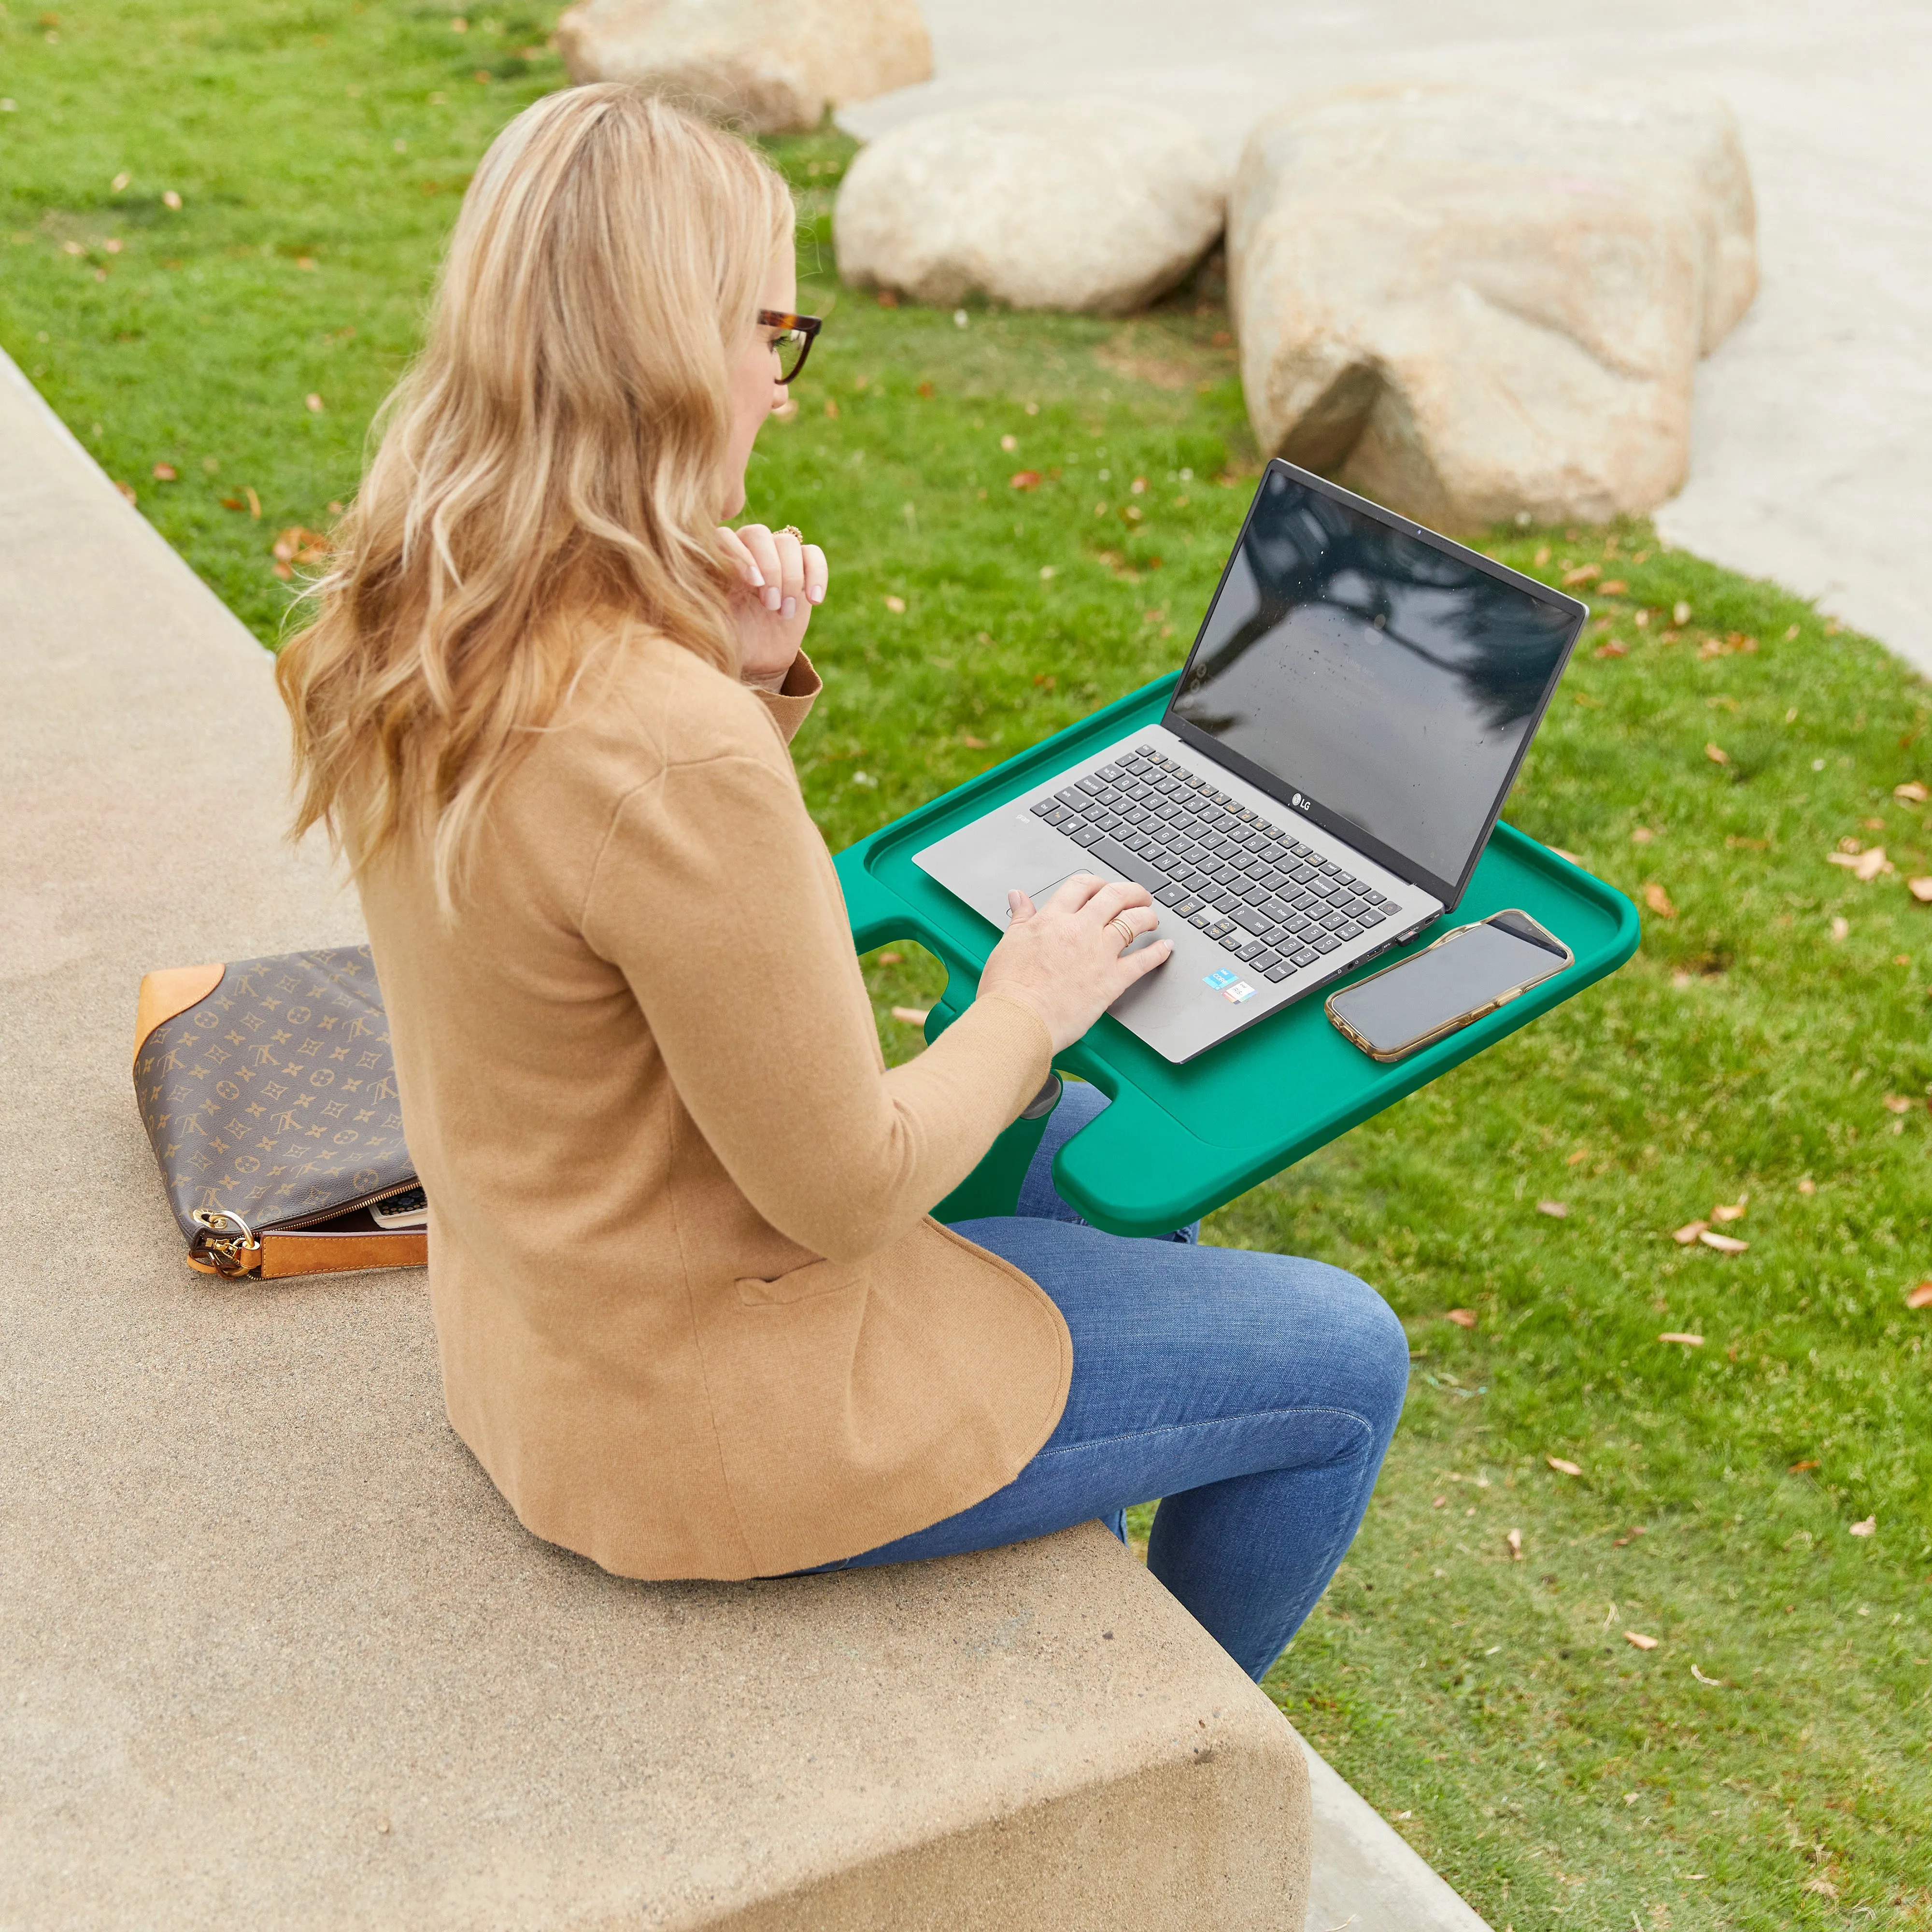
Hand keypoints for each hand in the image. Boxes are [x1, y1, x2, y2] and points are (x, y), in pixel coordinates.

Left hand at [718, 522, 827, 689]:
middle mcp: (744, 552)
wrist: (756, 659)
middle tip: (770, 605)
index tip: (753, 584)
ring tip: (786, 612)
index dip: (741, 554)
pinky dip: (817, 575)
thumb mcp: (710, 622)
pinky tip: (814, 601)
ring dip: (791, 577)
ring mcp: (774, 558)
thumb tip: (706, 571)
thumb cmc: (728, 640)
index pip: (725, 536)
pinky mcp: (801, 569)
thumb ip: (704, 595)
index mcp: (717, 559)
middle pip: (759, 534)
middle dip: (770, 569)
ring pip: (787, 542)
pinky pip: (813, 555)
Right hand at [977, 873, 1172, 1053]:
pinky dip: (1158, 952)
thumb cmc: (1008, 989)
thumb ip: (1020, 918)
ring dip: (1147, 916)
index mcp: (1053, 919)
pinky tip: (1164, 947)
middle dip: (1131, 892)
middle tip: (1137, 896)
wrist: (1019, 1020)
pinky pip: (1144, 960)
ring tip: (1151, 918)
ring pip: (1133, 921)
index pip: (1081, 886)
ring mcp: (1099, 953)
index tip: (1101, 888)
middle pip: (1115, 896)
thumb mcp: (1009, 943)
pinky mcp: (1112, 980)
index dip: (1096, 883)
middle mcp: (1080, 930)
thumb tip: (1018, 897)